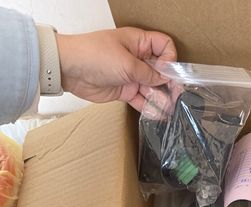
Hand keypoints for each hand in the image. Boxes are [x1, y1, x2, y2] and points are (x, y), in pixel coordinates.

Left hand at [55, 28, 176, 110]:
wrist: (70, 69)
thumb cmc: (95, 55)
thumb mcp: (127, 63)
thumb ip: (149, 73)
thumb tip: (165, 79)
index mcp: (139, 43)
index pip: (164, 46)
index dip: (170, 58)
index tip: (169, 72)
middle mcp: (137, 58)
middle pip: (161, 70)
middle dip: (169, 83)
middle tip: (177, 97)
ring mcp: (131, 75)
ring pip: (152, 88)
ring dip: (161, 98)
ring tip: (170, 109)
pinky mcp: (125, 91)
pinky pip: (142, 100)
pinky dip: (150, 107)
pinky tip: (158, 115)